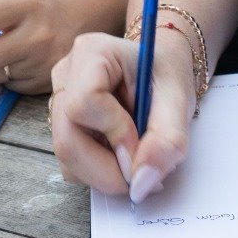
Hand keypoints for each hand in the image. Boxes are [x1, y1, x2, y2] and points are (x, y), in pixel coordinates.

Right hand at [49, 26, 197, 203]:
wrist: (158, 70)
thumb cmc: (166, 75)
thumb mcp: (179, 101)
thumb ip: (167, 141)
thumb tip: (141, 184)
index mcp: (92, 53)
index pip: (85, 103)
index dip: (116, 133)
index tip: (143, 145)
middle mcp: (66, 76)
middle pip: (67, 138)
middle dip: (106, 169)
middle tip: (141, 176)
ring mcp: (58, 101)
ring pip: (65, 157)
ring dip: (103, 174)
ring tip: (134, 161)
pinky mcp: (60, 124)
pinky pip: (69, 163)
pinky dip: (97, 172)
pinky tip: (120, 157)